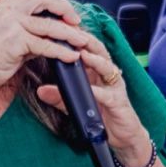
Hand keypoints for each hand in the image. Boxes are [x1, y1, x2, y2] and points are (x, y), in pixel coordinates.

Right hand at [0, 0, 86, 88]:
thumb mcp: (10, 29)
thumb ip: (31, 23)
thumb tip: (58, 25)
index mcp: (6, 3)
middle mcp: (9, 9)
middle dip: (65, 8)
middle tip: (76, 20)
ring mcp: (12, 24)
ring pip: (50, 25)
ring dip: (70, 34)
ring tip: (82, 40)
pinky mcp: (16, 42)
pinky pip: (46, 45)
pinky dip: (62, 51)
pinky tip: (71, 56)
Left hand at [37, 29, 149, 161]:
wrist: (124, 137)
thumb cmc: (103, 116)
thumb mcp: (78, 105)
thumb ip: (60, 97)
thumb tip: (40, 91)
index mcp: (97, 72)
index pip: (87, 49)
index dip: (76, 39)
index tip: (62, 29)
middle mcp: (108, 75)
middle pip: (98, 51)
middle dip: (86, 41)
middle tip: (72, 33)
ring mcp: (115, 87)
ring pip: (106, 67)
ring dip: (94, 60)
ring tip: (82, 54)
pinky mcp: (119, 102)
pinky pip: (108, 95)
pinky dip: (98, 91)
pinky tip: (90, 89)